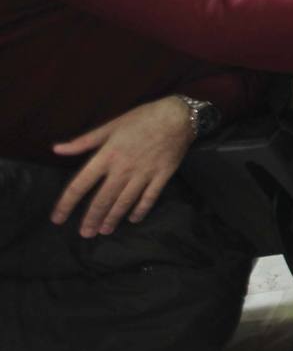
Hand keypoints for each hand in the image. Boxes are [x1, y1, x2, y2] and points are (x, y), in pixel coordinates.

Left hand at [51, 96, 193, 236]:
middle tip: (85, 234)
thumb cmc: (142, 118)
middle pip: (103, 199)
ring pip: (124, 202)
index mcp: (107, 156)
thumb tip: (57, 149)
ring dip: (113, 218)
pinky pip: (149, 198)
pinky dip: (140, 210)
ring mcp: (144, 175)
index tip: (58, 218)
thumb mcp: (110, 126)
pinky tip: (133, 219)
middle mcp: (123, 169)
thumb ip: (83, 141)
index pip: (80, 184)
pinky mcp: (161, 177)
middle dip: (92, 219)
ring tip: (104, 231)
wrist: (177, 117)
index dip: (66, 203)